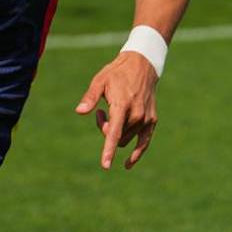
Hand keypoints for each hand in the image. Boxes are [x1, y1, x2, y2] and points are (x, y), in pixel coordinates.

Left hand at [75, 51, 158, 169]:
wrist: (142, 66)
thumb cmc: (116, 73)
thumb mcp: (100, 81)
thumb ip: (90, 97)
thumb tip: (79, 111)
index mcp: (122, 105)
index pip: (114, 132)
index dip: (108, 149)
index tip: (105, 165)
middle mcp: (137, 115)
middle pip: (116, 137)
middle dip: (104, 129)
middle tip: (99, 111)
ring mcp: (146, 119)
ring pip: (125, 139)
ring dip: (115, 132)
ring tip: (110, 112)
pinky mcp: (152, 121)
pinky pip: (144, 143)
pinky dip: (136, 154)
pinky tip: (128, 164)